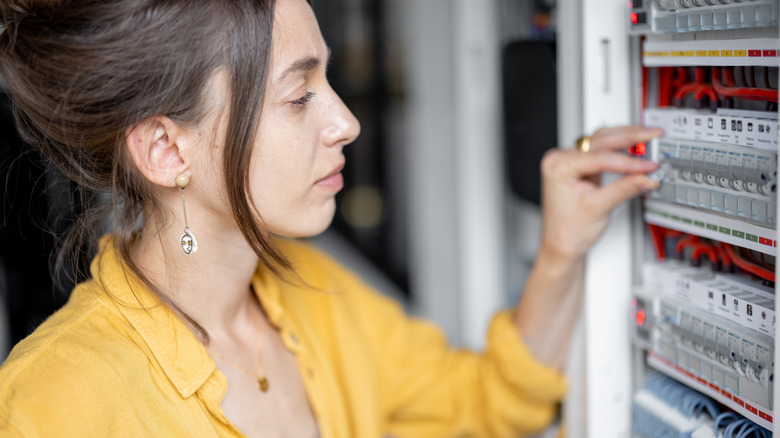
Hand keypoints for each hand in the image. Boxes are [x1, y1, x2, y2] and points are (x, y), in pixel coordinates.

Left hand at [539, 125, 662, 260]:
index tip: (648, 165)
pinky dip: (619, 149)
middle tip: (653, 135)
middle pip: (599, 141)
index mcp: (558, 166)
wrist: (562, 244)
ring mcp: (569, 160)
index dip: (627, 161)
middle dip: (629, 137)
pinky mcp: (580, 165)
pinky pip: (602, 150)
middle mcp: (560, 159)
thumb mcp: (599, 207)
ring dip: (626, 138)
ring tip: (648, 136)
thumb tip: (647, 176)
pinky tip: (635, 145)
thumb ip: (625, 189)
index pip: (599, 157)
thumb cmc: (569, 230)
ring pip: (601, 140)